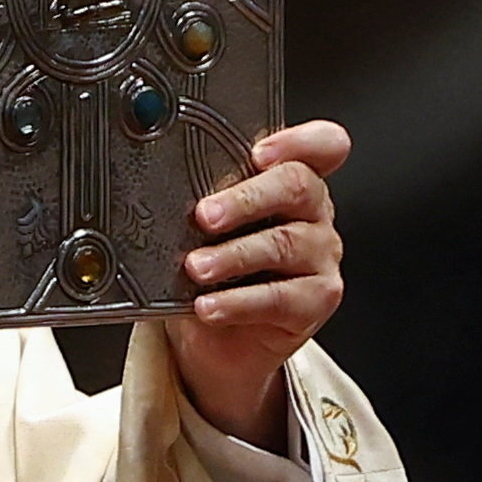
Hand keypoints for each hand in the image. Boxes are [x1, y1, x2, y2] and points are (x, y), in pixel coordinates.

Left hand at [176, 120, 349, 440]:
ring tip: (196, 267)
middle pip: (297, 186)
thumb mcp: (206, 230)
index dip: (297, 141)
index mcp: (291, 182)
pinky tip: (209, 305)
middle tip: (204, 216)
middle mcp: (314, 212)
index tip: (258, 152)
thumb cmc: (214, 274)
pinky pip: (279, 297)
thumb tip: (161, 189)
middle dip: (246, 198)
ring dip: (233, 255)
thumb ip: (204, 200)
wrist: (217, 340)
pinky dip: (237, 302)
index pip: (321, 145)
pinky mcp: (317, 299)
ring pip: (285, 244)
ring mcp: (321, 255)